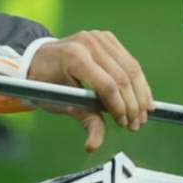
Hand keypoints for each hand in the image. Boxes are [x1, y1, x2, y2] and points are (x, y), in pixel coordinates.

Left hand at [26, 29, 153, 151]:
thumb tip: (93, 146)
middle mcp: (89, 43)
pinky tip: (144, 99)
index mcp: (74, 57)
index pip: (106, 84)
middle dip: (132, 104)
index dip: (119, 106)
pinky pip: (129, 61)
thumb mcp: (61, 104)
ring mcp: (100, 37)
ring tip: (143, 115)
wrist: (38, 59)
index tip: (123, 124)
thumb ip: (85, 120)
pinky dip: (138, 82)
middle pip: (122, 76)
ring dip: (141, 94)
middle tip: (136, 125)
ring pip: (131, 67)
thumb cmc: (47, 84)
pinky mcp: (108, 38)